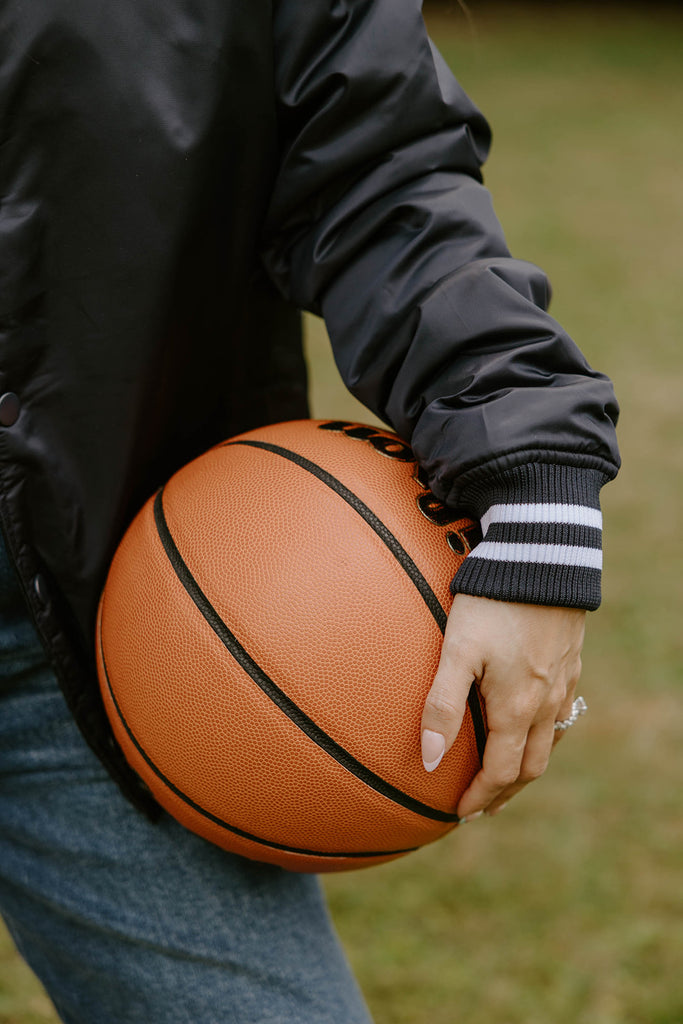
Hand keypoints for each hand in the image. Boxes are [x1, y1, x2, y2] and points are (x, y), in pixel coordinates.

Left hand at [420, 594, 585, 819]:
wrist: (542, 560)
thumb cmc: (492, 604)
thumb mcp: (457, 651)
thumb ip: (441, 705)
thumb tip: (429, 761)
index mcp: (518, 708)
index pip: (502, 773)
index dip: (481, 798)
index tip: (461, 814)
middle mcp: (546, 703)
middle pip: (531, 766)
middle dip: (505, 791)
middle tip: (483, 805)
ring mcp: (563, 682)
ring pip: (550, 740)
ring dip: (527, 765)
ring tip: (506, 774)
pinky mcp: (570, 661)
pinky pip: (562, 711)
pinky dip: (544, 732)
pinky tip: (530, 722)